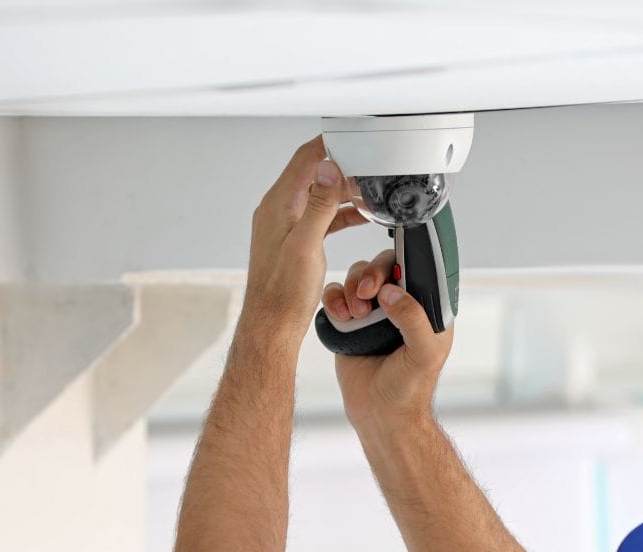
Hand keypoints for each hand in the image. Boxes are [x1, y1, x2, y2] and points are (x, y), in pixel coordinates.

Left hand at [241, 136, 366, 342]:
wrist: (273, 324)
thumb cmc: (283, 292)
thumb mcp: (307, 243)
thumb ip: (319, 204)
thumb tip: (328, 168)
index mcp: (278, 205)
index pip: (305, 159)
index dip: (329, 144)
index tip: (352, 137)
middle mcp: (279, 211)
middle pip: (313, 174)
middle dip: (342, 168)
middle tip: (368, 168)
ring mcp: (286, 225)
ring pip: (318, 196)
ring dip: (342, 192)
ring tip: (369, 192)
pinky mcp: (294, 241)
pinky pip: (319, 217)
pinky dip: (338, 213)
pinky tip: (359, 216)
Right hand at [322, 250, 453, 432]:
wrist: (380, 415)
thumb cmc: (409, 389)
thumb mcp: (423, 354)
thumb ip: (413, 319)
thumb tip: (390, 291)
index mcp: (425, 308)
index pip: (416, 269)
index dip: (401, 264)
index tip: (388, 279)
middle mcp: (399, 305)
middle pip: (383, 266)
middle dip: (371, 273)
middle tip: (365, 293)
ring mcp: (373, 313)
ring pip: (357, 276)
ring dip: (351, 287)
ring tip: (355, 315)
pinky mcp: (349, 323)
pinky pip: (336, 295)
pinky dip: (333, 298)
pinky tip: (341, 316)